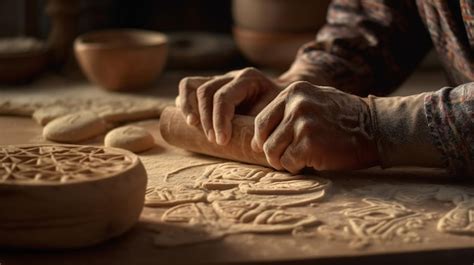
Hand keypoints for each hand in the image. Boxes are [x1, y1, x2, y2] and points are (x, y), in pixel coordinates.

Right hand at [177, 67, 282, 144]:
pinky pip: (190, 87)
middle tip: (214, 140)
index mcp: (249, 79)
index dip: (219, 121)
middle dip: (207, 118)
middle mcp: (232, 75)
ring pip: (193, 85)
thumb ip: (265, 126)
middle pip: (206, 91)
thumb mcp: (277, 115)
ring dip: (190, 108)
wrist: (285, 98)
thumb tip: (254, 146)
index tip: (222, 141)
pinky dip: (185, 102)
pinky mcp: (213, 86)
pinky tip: (189, 119)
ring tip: (195, 127)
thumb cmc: (281, 110)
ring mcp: (221, 79)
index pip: (223, 97)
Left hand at [251, 81, 378, 172]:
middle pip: (264, 139)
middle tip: (288, 158)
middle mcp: (296, 104)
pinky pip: (288, 163)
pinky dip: (297, 168)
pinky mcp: (309, 143)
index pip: (261, 121)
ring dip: (285, 161)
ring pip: (273, 153)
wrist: (378, 128)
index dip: (262, 140)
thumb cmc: (346, 119)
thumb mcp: (316, 100)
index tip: (270, 148)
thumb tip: (258, 135)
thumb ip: (289, 110)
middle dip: (273, 154)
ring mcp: (302, 123)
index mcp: (294, 92)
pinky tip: (312, 162)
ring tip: (302, 159)